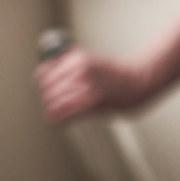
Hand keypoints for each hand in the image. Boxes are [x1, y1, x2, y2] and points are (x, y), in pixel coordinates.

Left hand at [34, 46, 156, 123]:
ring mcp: (85, 88)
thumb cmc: (113, 73)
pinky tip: (65, 120)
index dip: (43, 83)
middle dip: (48, 98)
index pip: (43, 74)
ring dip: (54, 110)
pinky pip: (63, 115)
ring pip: (52, 103)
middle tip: (54, 102)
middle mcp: (79, 72)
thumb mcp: (88, 59)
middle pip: (46, 90)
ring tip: (60, 112)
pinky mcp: (90, 104)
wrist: (136, 82)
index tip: (47, 88)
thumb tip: (45, 70)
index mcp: (76, 59)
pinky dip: (60, 120)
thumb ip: (66, 62)